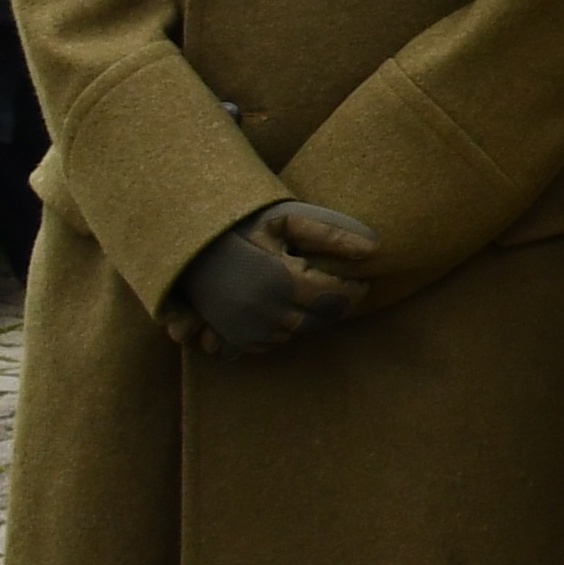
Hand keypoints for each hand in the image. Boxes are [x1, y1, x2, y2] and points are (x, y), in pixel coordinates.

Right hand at [174, 202, 382, 357]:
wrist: (189, 247)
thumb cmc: (242, 228)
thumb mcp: (285, 221)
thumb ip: (330, 234)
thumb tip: (374, 248)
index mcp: (285, 281)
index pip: (337, 297)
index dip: (355, 290)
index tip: (362, 280)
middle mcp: (268, 310)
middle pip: (320, 319)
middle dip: (336, 306)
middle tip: (343, 292)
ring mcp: (249, 327)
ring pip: (298, 333)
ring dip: (312, 319)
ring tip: (317, 298)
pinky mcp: (234, 337)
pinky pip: (271, 343)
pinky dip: (285, 330)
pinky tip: (288, 309)